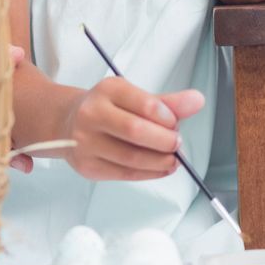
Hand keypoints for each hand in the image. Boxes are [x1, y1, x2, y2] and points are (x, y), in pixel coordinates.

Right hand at [61, 77, 203, 181]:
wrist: (67, 122)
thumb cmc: (107, 108)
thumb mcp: (132, 97)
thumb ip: (166, 102)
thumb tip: (197, 100)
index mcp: (107, 90)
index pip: (143, 102)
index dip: (166, 116)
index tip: (175, 122)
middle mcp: (92, 113)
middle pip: (135, 131)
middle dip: (164, 141)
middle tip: (177, 143)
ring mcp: (86, 142)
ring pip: (131, 157)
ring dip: (160, 161)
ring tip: (172, 158)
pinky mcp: (87, 166)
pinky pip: (125, 174)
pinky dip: (149, 173)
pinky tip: (160, 168)